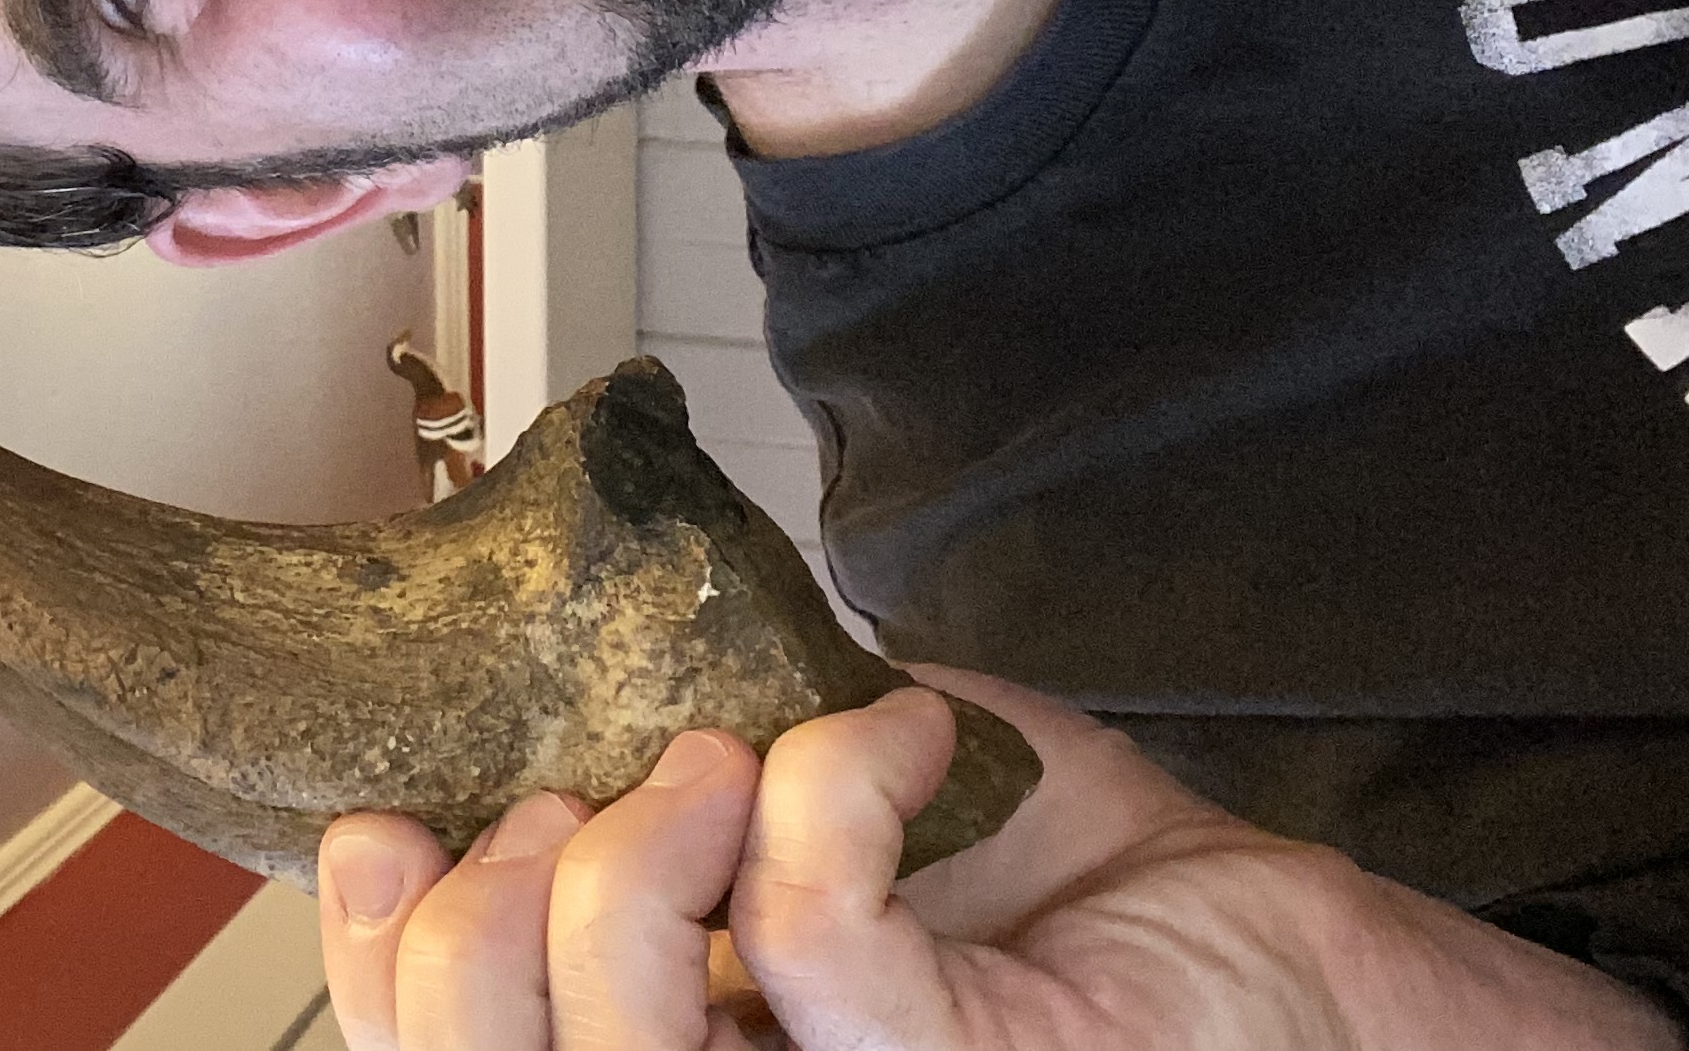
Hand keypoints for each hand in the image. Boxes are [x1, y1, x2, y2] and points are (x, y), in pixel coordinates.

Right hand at [315, 665, 1683, 1050]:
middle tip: (579, 798)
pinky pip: (822, 940)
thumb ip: (692, 777)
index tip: (377, 824)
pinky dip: (838, 788)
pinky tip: (906, 735)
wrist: (1322, 978)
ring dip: (638, 845)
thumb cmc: (1091, 907)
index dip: (367, 964)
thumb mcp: (834, 819)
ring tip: (722, 763)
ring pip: (625, 1023)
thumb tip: (566, 673)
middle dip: (475, 906)